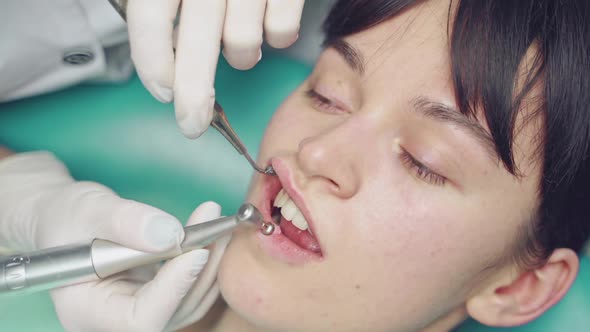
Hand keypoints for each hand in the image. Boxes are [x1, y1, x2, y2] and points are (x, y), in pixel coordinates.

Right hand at [0, 152, 223, 330]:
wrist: (68, 221)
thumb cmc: (68, 216)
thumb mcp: (88, 209)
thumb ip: (125, 222)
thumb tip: (171, 234)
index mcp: (86, 311)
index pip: (141, 318)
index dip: (174, 288)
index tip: (197, 250)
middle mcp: (115, 321)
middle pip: (173, 311)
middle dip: (200, 268)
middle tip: (216, 224)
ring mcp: (139, 312)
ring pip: (189, 302)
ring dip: (210, 263)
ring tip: (217, 223)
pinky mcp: (158, 299)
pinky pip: (190, 290)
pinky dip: (205, 261)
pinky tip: (211, 232)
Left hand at [126, 0, 305, 137]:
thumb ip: (164, 2)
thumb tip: (158, 55)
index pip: (150, 17)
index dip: (152, 62)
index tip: (161, 92)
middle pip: (196, 45)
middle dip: (193, 94)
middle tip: (191, 123)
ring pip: (243, 44)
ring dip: (242, 55)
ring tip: (241, 38)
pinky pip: (283, 33)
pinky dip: (278, 36)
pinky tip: (271, 18)